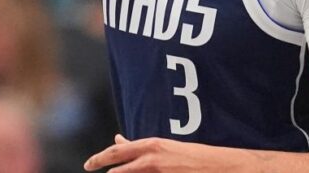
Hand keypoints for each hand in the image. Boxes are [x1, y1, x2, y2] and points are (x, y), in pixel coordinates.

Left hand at [84, 135, 225, 172]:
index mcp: (152, 146)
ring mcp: (159, 172)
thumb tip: (118, 139)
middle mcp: (152, 159)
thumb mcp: (163, 148)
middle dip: (101, 164)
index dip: (100, 158)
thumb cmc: (191, 157)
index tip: (89, 164)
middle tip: (88, 167)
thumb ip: (139, 147)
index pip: (117, 152)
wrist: (220, 166)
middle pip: (118, 166)